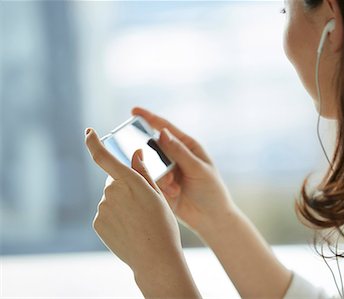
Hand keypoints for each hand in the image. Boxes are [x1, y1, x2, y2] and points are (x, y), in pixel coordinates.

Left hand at [85, 128, 199, 296]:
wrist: (155, 257)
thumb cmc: (162, 224)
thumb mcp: (158, 195)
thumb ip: (143, 172)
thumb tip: (135, 154)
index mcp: (129, 181)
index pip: (104, 157)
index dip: (93, 143)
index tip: (88, 132)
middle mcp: (111, 192)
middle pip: (114, 181)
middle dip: (125, 186)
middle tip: (142, 204)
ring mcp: (102, 208)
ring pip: (110, 198)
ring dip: (121, 204)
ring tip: (138, 221)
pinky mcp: (98, 222)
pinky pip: (106, 213)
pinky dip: (115, 217)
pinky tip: (129, 228)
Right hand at [132, 107, 237, 234]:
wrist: (212, 219)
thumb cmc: (211, 191)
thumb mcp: (198, 169)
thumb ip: (179, 152)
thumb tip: (162, 132)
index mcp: (187, 147)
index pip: (165, 129)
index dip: (149, 118)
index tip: (134, 111)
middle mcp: (175, 157)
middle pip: (153, 147)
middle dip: (152, 156)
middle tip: (165, 170)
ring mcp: (167, 171)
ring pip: (150, 166)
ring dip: (160, 176)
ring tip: (175, 187)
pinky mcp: (161, 187)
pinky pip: (150, 181)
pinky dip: (160, 187)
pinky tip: (174, 193)